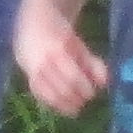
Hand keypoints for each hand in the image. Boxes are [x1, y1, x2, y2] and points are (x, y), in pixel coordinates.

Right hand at [17, 3, 110, 118]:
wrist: (32, 23)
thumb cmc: (60, 34)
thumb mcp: (78, 45)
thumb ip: (92, 62)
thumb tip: (105, 83)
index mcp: (58, 51)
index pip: (73, 77)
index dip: (84, 89)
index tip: (92, 94)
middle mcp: (44, 62)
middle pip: (62, 89)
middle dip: (75, 99)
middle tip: (84, 102)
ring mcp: (33, 71)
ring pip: (49, 96)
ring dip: (64, 105)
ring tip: (75, 110)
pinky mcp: (28, 77)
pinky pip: (39, 95)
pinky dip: (52, 104)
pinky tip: (62, 107)